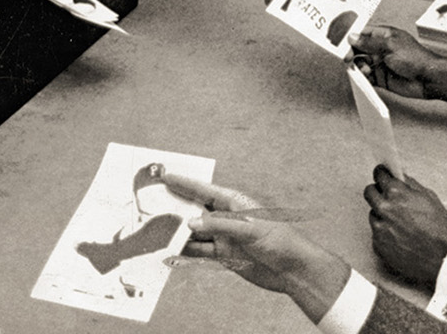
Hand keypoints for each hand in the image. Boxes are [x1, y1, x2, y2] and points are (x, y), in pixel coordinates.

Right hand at [167, 174, 351, 320]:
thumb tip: (192, 224)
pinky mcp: (225, 255)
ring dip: (180, 233)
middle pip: (196, 210)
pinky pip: (200, 252)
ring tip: (158, 231)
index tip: (167, 176)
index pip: (205, 190)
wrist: (293, 269)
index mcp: (235, 203)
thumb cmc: (280, 241)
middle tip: (153, 205)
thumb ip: (220, 225)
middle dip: (177, 207)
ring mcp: (225, 237)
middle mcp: (227, 218)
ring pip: (196, 233)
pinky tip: (173, 252)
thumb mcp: (250, 229)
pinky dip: (187, 252)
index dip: (185, 183)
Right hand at [350, 25, 446, 102]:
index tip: (342, 43)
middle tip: (348, 58)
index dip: (352, 37)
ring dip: (358, 66)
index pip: (363, 33)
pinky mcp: (381, 78)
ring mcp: (380, 63)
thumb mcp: (390, 46)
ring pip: (361, 63)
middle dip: (352, 53)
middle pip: (359, 49)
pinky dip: (362, 77)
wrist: (428, 78)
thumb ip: (369, 42)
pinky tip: (364, 76)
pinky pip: (366, 77)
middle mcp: (381, 49)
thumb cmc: (416, 58)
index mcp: (384, 36)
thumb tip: (353, 37)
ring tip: (363, 69)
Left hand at [363, 165, 446, 285]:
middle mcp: (384, 208)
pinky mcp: (377, 245)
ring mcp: (379, 228)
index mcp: (396, 193)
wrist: (443, 258)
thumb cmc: (439, 229)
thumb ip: (410, 185)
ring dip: (382, 215)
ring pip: (373, 214)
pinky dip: (385, 234)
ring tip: (400, 223)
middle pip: (369, 192)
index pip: (379, 174)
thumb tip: (399, 176)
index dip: (382, 174)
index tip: (382, 175)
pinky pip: (376, 233)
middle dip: (377, 192)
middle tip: (386, 197)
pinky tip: (400, 237)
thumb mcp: (429, 197)